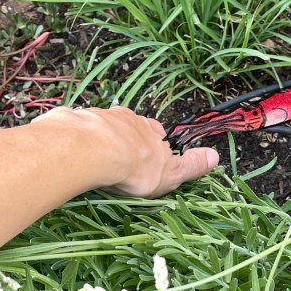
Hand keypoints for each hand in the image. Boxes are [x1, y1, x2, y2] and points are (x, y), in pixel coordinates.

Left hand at [31, 105, 218, 197]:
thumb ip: (191, 166)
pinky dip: (78, 140)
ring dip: (101, 138)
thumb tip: (216, 157)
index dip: (153, 142)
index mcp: (149, 130)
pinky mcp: (74, 123)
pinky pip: (78, 130)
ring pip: (103, 126)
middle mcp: (125, 119)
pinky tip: (75, 152)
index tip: (150, 153)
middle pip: (128, 126)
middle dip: (126, 138)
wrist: (93, 150)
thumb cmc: (134, 165)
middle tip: (121, 157)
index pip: (156, 131)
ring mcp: (98, 118)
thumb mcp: (170, 172)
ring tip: (96, 157)